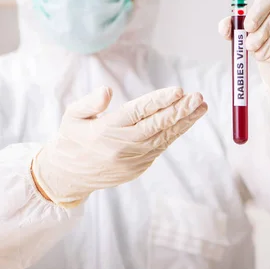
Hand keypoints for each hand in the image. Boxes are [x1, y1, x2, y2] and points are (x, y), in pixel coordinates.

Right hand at [31, 86, 206, 207]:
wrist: (67, 177)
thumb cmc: (71, 140)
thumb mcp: (71, 117)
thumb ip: (89, 103)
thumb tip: (107, 90)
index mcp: (106, 130)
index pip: (138, 112)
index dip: (159, 101)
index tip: (178, 90)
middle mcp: (122, 145)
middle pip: (157, 125)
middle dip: (180, 110)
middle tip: (198, 97)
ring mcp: (133, 159)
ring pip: (164, 138)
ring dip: (184, 122)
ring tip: (201, 107)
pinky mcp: (139, 168)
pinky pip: (160, 147)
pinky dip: (175, 134)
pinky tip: (186, 121)